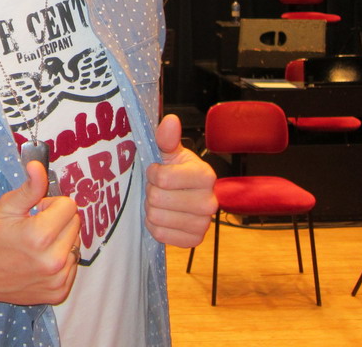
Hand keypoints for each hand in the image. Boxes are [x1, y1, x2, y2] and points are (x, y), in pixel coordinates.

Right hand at [0, 160, 80, 305]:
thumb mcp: (6, 207)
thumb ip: (29, 187)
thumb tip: (38, 166)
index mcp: (40, 236)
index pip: (69, 206)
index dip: (51, 204)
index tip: (35, 212)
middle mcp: (53, 261)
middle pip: (75, 224)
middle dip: (58, 220)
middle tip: (35, 227)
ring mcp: (57, 279)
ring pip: (76, 244)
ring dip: (62, 241)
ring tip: (37, 246)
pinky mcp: (59, 293)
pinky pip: (73, 265)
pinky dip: (61, 260)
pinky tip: (40, 261)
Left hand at [144, 114, 216, 246]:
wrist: (182, 195)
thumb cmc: (175, 171)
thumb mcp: (170, 153)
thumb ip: (167, 138)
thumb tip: (170, 120)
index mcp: (206, 175)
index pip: (162, 178)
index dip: (153, 174)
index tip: (157, 171)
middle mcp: (210, 202)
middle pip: (156, 199)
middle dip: (151, 192)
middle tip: (159, 189)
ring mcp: (204, 224)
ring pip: (156, 217)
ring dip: (151, 209)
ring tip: (160, 202)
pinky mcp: (194, 240)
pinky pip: (160, 235)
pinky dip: (155, 226)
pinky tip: (163, 216)